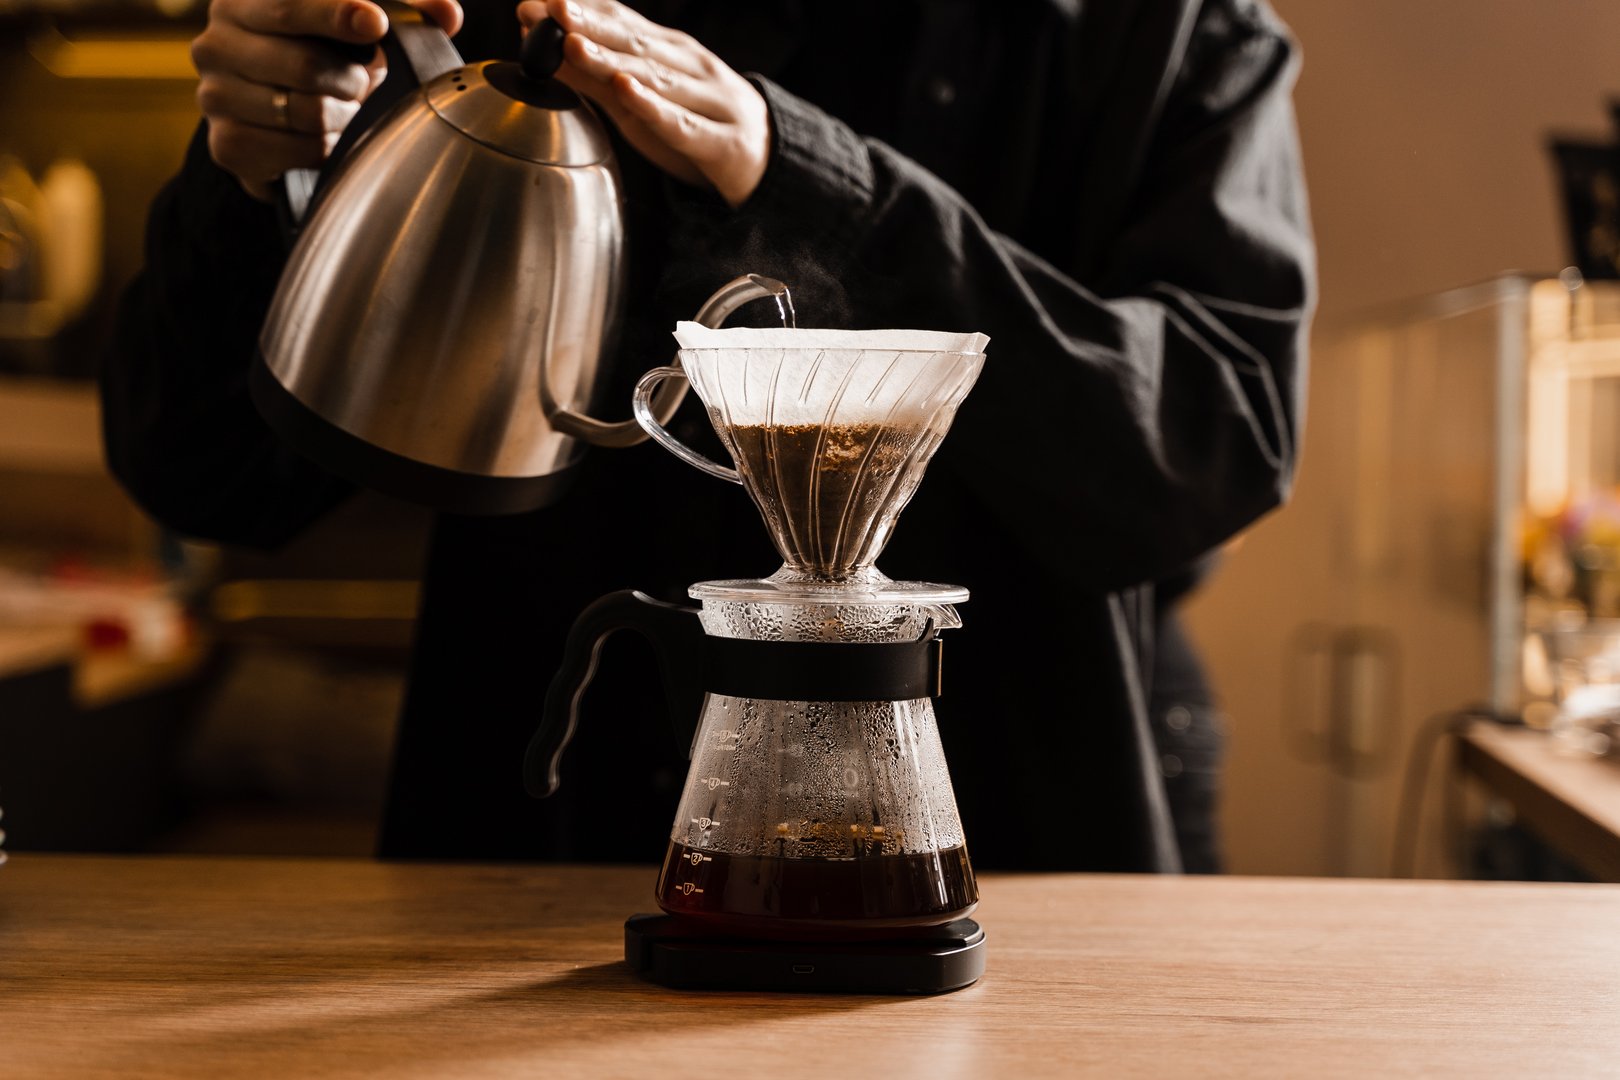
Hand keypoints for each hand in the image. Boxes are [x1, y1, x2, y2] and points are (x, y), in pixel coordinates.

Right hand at [191, 0, 463, 201]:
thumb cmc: (317, 54)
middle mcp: (217, 41)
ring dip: (344, 116)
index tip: (374, 23)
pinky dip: (327, 149)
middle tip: (367, 81)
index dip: (335, 12)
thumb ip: (401, 7)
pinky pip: (299, 151)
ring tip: (345, 107)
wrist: (268, 116)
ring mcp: (215, 94)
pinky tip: (327, 137)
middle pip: (305, 65)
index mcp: (245, 0)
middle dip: (354, 79)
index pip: (290, 3)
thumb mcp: (356, 23)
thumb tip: (447, 13)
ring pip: (306, 113)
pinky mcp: (226, 144)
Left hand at [516, 0, 769, 207]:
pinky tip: (627, 91)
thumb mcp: (642, 102)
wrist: (770, 165)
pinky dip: (653, 107)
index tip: (537, 2)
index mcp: (671, 52)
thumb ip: (597, 80)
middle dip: (590, 24)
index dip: (582, 9)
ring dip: (612, 59)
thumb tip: (546, 54)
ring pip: (655, 78)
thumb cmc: (700, 127)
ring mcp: (710, 102)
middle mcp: (691, 68)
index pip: (622, 21)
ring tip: (574, 44)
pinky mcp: (721, 143)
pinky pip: (683, 124)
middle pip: (634, 43)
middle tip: (550, 9)